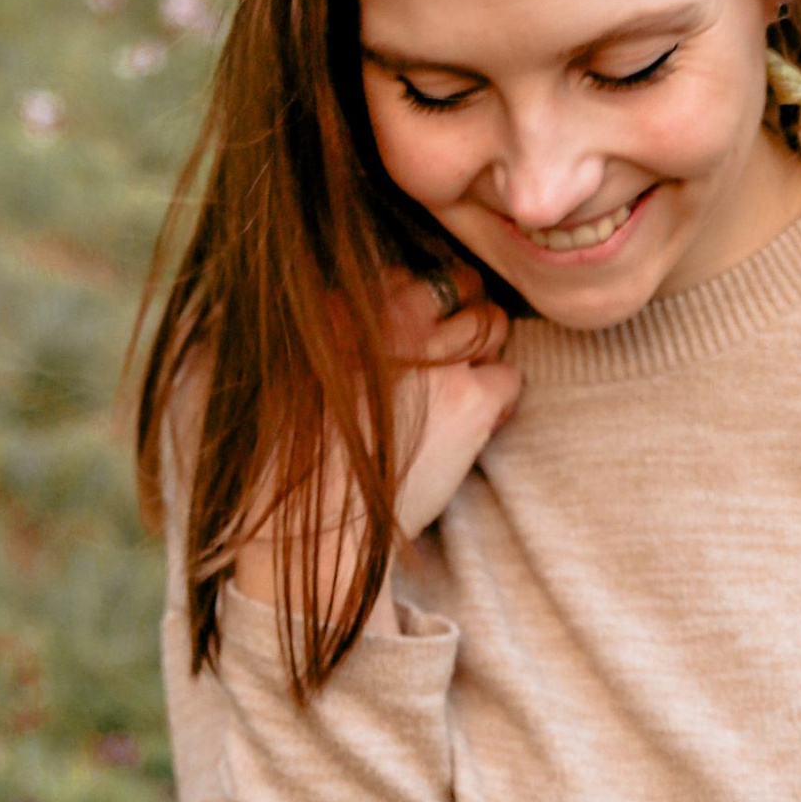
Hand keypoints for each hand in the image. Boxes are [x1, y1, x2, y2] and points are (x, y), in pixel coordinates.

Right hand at [233, 272, 516, 604]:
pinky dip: (503, 395)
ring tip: (467, 384)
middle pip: (456, 285)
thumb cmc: (293, 462)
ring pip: (492, 323)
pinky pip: (510, 374)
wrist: (314, 526)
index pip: (406, 275)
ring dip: (486, 348)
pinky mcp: (470, 398)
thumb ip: (329, 334)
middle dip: (463, 311)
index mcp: (342, 307)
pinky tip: (481, 418)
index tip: (419, 328)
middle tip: (458, 346)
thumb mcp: (290, 375)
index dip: (420, 301)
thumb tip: (347, 312)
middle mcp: (392, 318)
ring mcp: (435, 355)